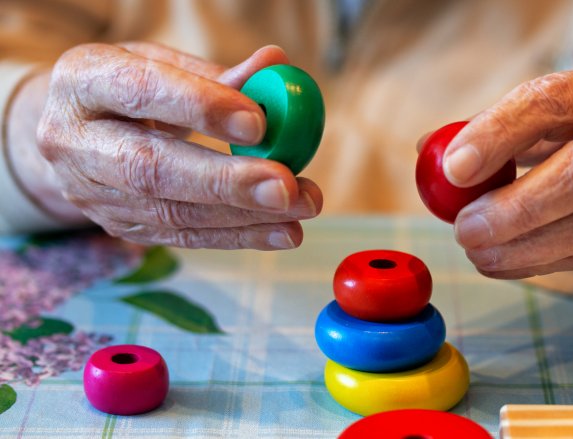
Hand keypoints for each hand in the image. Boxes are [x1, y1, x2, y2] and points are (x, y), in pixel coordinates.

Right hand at [18, 42, 321, 249]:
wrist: (72, 132)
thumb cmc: (127, 89)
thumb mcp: (162, 65)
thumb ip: (218, 73)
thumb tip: (278, 65)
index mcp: (83, 81)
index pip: (140, 91)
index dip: (200, 107)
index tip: (259, 122)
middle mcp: (75, 142)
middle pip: (151, 168)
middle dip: (225, 181)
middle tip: (285, 185)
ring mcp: (93, 193)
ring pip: (171, 213)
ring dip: (244, 215)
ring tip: (301, 206)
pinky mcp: (120, 227)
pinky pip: (184, 237)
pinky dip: (239, 236)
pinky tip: (283, 230)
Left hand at [436, 60, 572, 277]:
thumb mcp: (561, 115)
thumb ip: (500, 128)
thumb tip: (430, 149)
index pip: (553, 101)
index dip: (499, 134)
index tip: (455, 168)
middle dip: (514, 207)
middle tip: (466, 228)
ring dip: (524, 247)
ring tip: (478, 252)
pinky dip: (543, 264)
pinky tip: (506, 262)